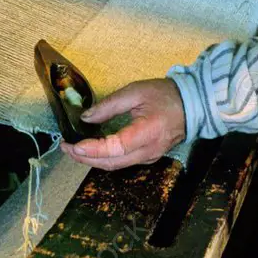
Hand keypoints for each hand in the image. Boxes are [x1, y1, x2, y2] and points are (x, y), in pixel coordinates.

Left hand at [59, 78, 185, 169]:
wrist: (192, 105)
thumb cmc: (165, 95)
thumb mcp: (135, 92)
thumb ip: (109, 105)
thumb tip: (86, 117)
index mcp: (147, 133)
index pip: (115, 148)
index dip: (93, 149)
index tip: (74, 144)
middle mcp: (148, 151)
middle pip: (111, 163)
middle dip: (84, 158)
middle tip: (65, 147)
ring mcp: (149, 157)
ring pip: (115, 165)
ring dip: (92, 160)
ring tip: (74, 149)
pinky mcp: (148, 157)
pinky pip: (122, 162)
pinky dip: (104, 158)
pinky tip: (92, 150)